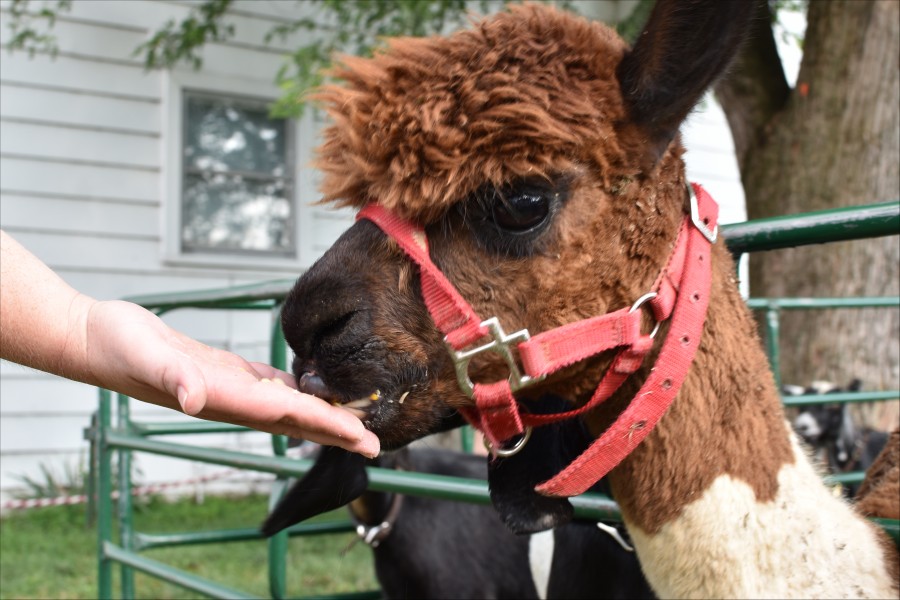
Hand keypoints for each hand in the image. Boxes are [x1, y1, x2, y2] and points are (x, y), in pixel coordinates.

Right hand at [83, 299, 379, 456]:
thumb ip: (171, 376)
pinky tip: (307, 386)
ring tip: (352, 420)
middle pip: (295, 418)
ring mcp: (226, 385)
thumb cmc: (117, 347)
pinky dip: (292, 388)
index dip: (328, 426)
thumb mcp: (144, 356)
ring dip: (319, 413)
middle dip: (336, 432)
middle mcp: (231, 397)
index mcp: (224, 397)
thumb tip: (194, 398)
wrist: (93, 339)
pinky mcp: (219, 368)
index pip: (289, 415)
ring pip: (285, 403)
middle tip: (375, 445)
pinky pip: (265, 382)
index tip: (364, 439)